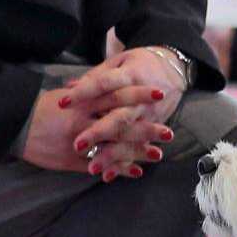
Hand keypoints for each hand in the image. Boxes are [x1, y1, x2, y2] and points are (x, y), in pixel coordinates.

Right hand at [20, 86, 171, 181]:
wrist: (13, 125)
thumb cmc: (41, 108)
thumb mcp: (66, 96)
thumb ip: (87, 96)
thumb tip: (109, 92)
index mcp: (82, 101)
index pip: (115, 94)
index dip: (137, 93)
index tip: (158, 93)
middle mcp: (83, 119)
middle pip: (120, 122)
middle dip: (146, 128)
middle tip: (169, 132)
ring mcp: (78, 140)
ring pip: (113, 145)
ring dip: (137, 151)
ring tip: (158, 155)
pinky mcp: (71, 158)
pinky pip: (99, 164)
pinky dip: (117, 168)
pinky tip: (134, 173)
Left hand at [59, 48, 186, 182]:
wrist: (174, 70)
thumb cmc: (140, 63)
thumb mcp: (119, 61)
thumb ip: (96, 76)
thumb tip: (70, 87)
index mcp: (129, 77)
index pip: (104, 84)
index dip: (84, 93)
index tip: (62, 102)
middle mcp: (140, 100)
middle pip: (118, 117)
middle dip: (98, 132)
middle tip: (77, 145)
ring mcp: (148, 116)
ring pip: (128, 138)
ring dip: (112, 155)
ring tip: (92, 167)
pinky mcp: (152, 128)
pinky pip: (138, 149)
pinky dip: (124, 164)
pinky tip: (108, 175)